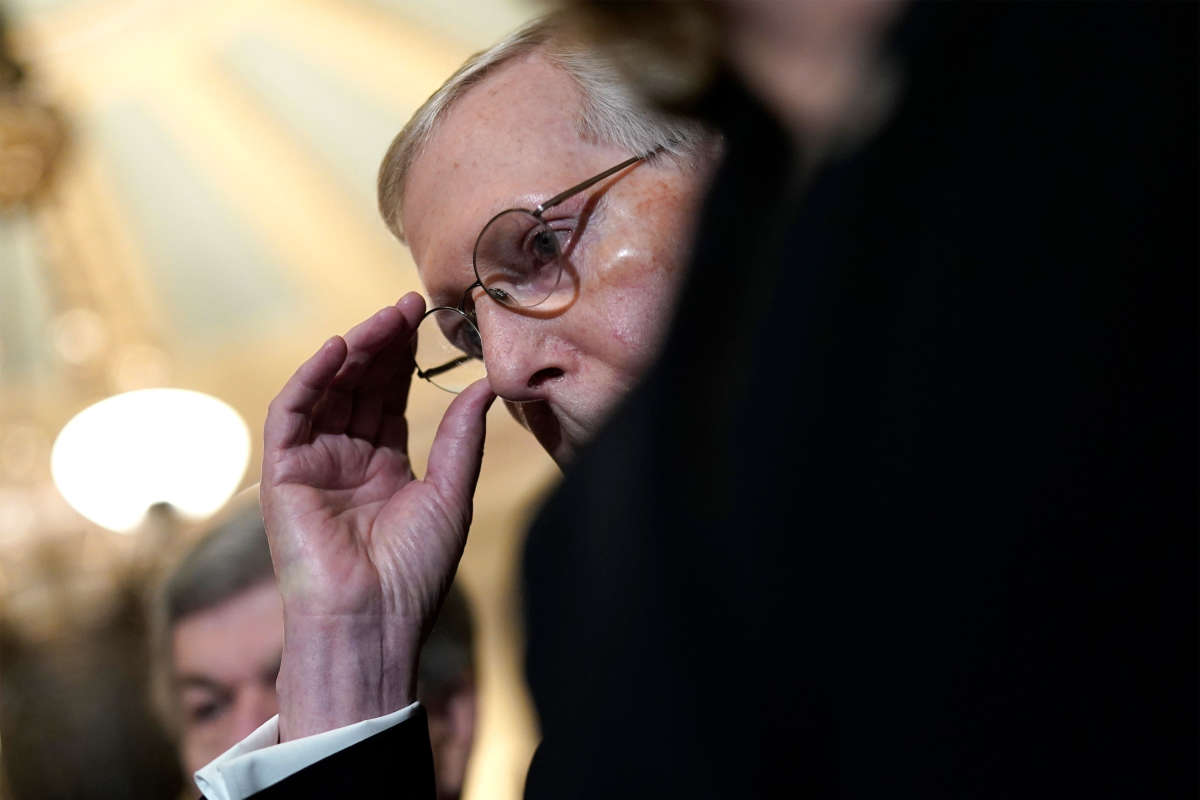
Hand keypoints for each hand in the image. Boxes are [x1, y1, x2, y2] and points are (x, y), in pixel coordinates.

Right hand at [260, 292, 494, 740]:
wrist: (372, 620)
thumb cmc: (414, 572)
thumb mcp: (450, 495)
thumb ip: (462, 439)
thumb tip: (485, 385)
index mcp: (384, 468)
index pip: (391, 398)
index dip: (406, 358)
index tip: (426, 318)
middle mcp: (346, 461)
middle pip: (361, 387)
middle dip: (383, 345)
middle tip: (409, 306)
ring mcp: (312, 465)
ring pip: (329, 392)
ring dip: (354, 352)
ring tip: (385, 320)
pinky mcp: (283, 474)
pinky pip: (291, 414)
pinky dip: (310, 379)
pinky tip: (339, 348)